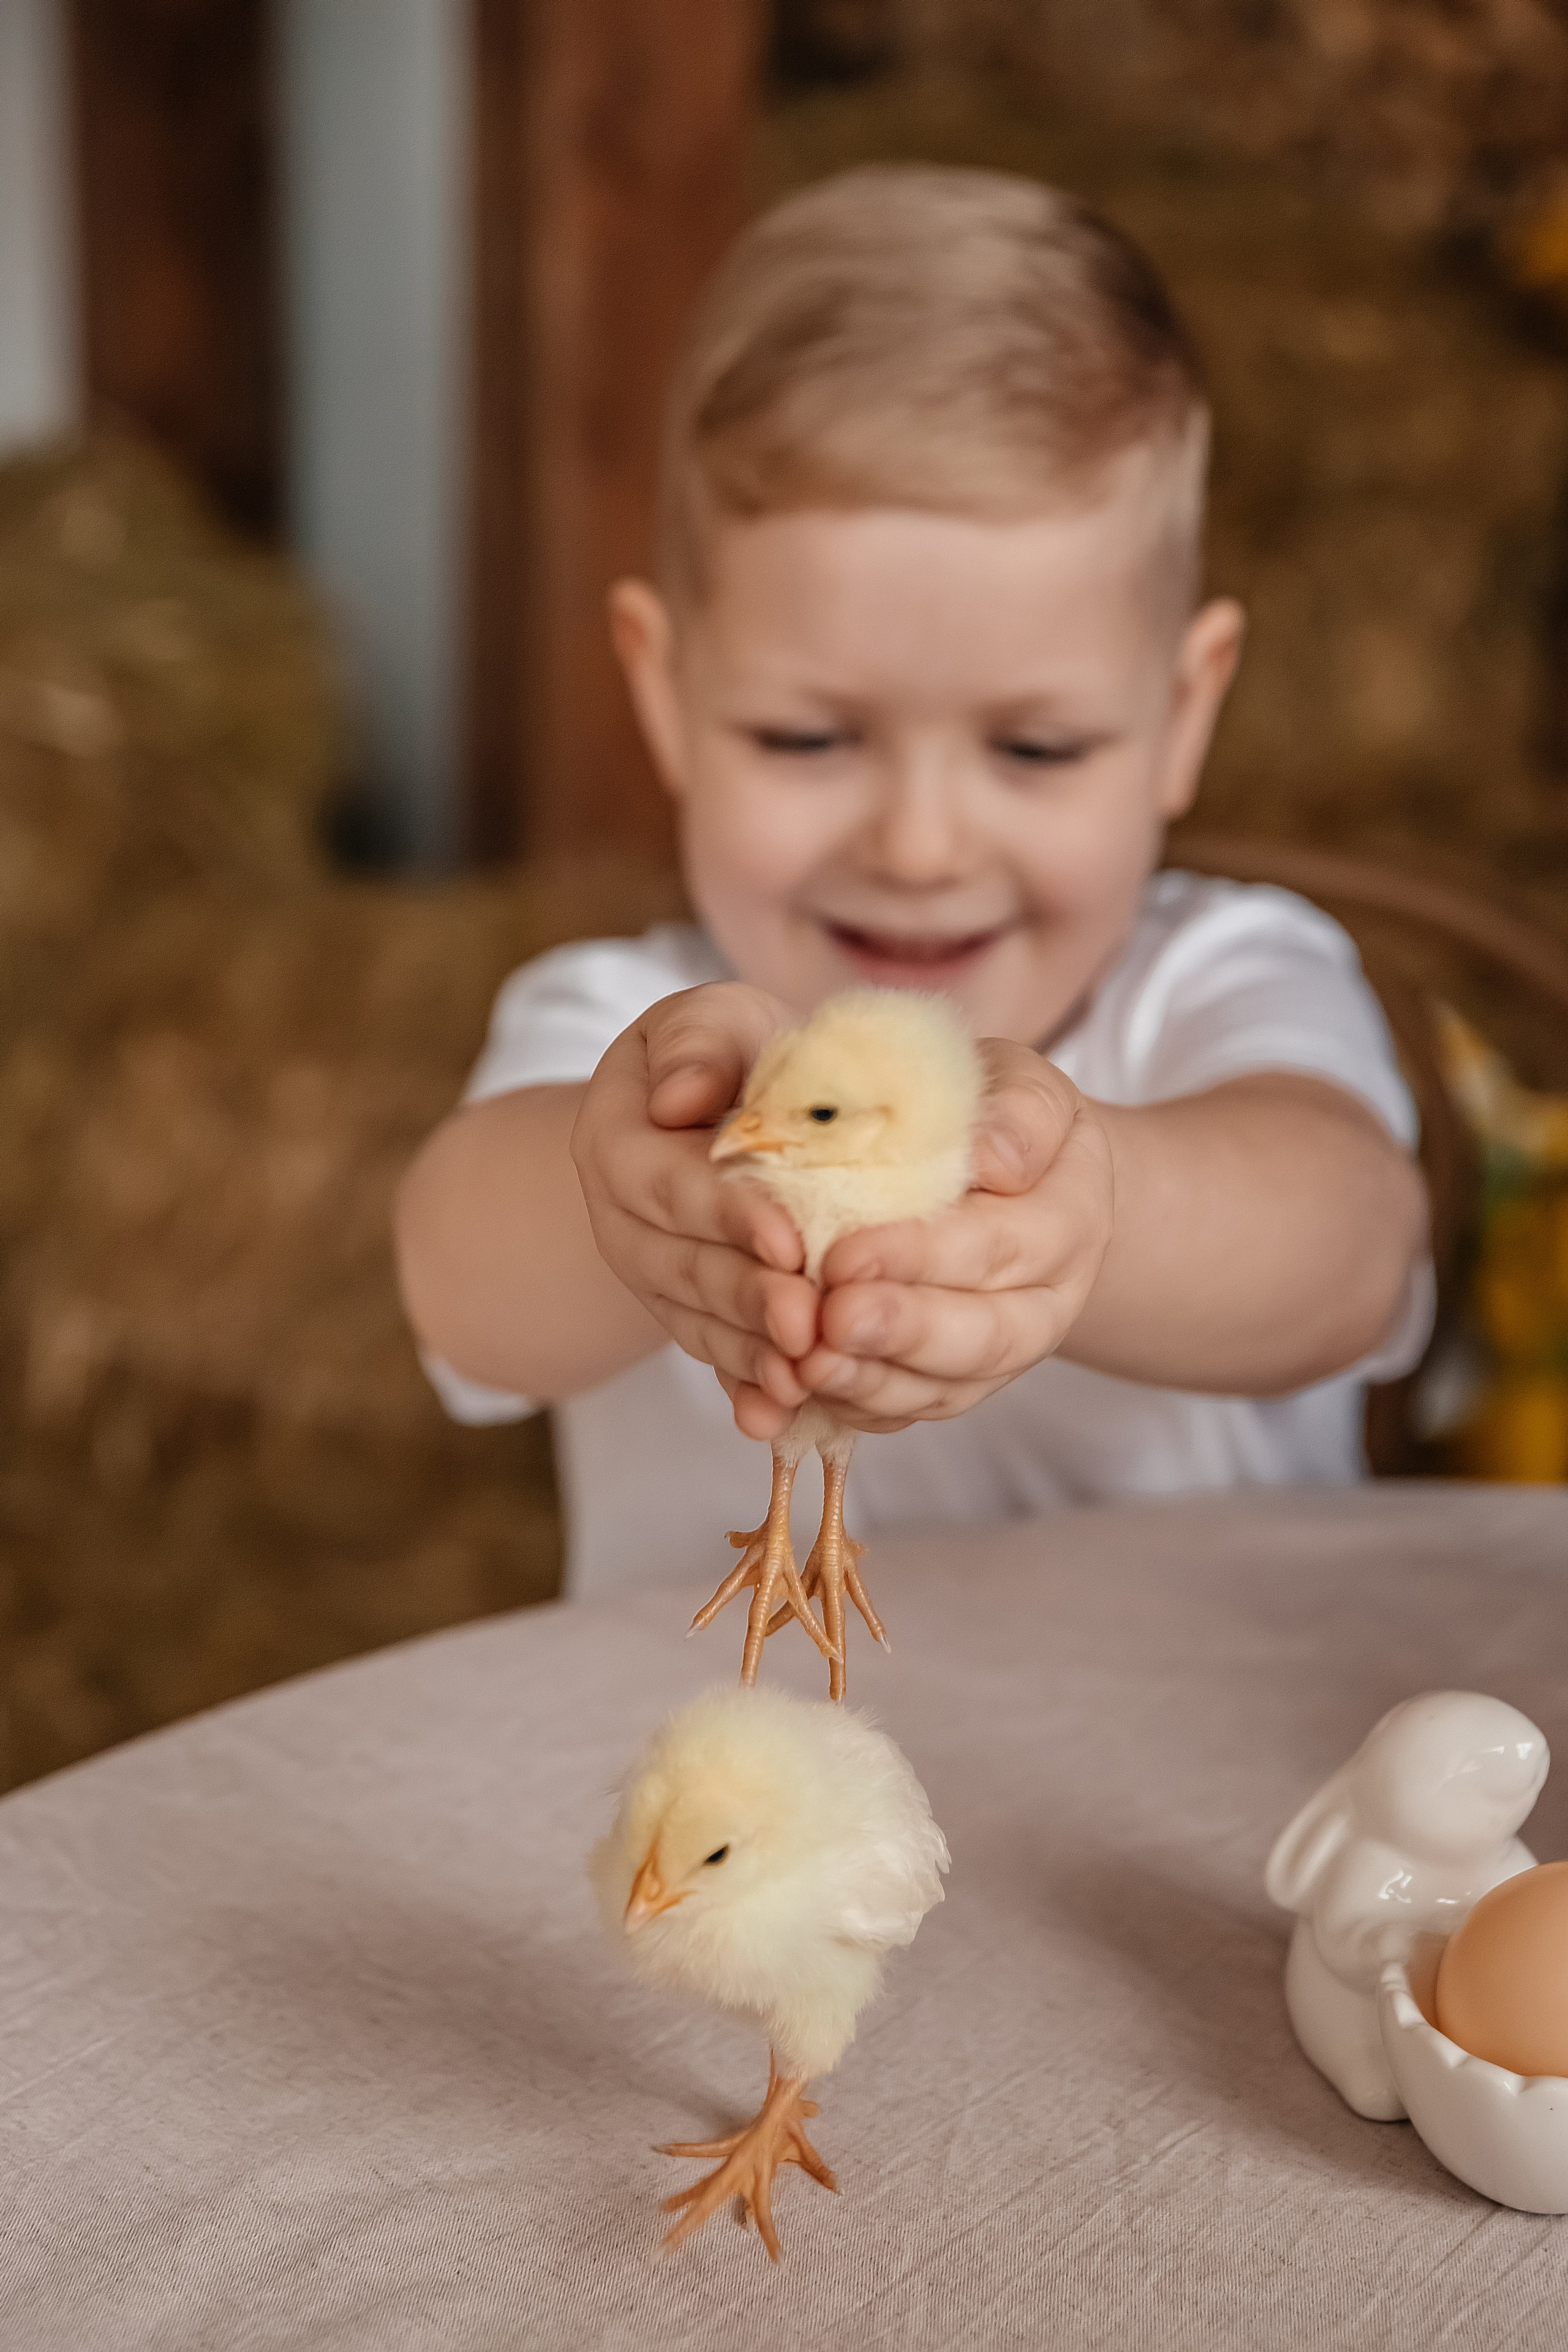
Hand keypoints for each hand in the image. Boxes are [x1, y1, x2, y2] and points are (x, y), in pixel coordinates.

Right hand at [570, 983, 822, 1424]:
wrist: (721, 1106)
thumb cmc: (729, 1052)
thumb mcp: (714, 1021)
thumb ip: (699, 1045)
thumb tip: (679, 1098)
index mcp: (616, 1140)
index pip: (669, 1183)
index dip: (726, 1213)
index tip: (789, 1240)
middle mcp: (621, 1220)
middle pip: (681, 1265)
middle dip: (746, 1298)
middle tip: (809, 1324)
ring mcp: (651, 1276)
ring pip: (697, 1321)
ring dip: (750, 1354)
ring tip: (807, 1377)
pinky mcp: (686, 1316)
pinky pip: (713, 1359)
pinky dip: (746, 1389)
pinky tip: (782, 1418)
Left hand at [726, 1042, 1114, 1438]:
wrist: (1014, 1174)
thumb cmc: (999, 1115)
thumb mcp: (1019, 1084)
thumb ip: (1015, 1112)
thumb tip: (993, 1161)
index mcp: (1070, 1218)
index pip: (999, 1246)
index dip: (923, 1256)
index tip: (845, 1253)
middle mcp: (1049, 1300)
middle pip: (985, 1334)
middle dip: (901, 1331)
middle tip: (829, 1322)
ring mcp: (1004, 1352)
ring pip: (948, 1386)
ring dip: (875, 1382)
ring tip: (808, 1366)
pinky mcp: (958, 1381)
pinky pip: (914, 1409)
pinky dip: (860, 1406)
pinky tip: (804, 1390)